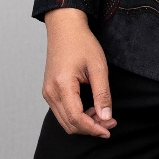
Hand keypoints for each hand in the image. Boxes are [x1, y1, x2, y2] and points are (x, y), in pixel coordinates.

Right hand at [42, 8, 117, 136]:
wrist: (65, 28)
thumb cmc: (82, 43)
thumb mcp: (98, 66)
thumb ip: (102, 94)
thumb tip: (106, 117)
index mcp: (62, 85)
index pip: (77, 119)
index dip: (94, 129)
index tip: (109, 130)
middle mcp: (51, 92)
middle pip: (70, 124)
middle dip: (91, 128)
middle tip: (110, 122)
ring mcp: (48, 92)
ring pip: (65, 121)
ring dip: (84, 123)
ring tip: (103, 114)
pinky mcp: (49, 91)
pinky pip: (62, 112)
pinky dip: (77, 116)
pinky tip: (91, 109)